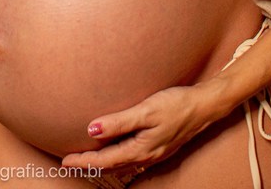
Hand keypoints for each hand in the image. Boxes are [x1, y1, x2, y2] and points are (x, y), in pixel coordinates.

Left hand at [60, 82, 228, 174]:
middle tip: (70, 162)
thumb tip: (91, 129)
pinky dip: (118, 159)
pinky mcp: (159, 147)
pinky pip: (132, 159)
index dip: (84, 161)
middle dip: (90, 165)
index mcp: (140, 149)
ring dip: (103, 163)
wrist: (205, 106)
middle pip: (111, 165)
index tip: (65, 160)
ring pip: (122, 164)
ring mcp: (154, 153)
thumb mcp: (145, 111)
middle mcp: (146, 156)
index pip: (104, 160)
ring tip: (87, 160)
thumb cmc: (176, 104)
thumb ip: (118, 122)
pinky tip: (115, 153)